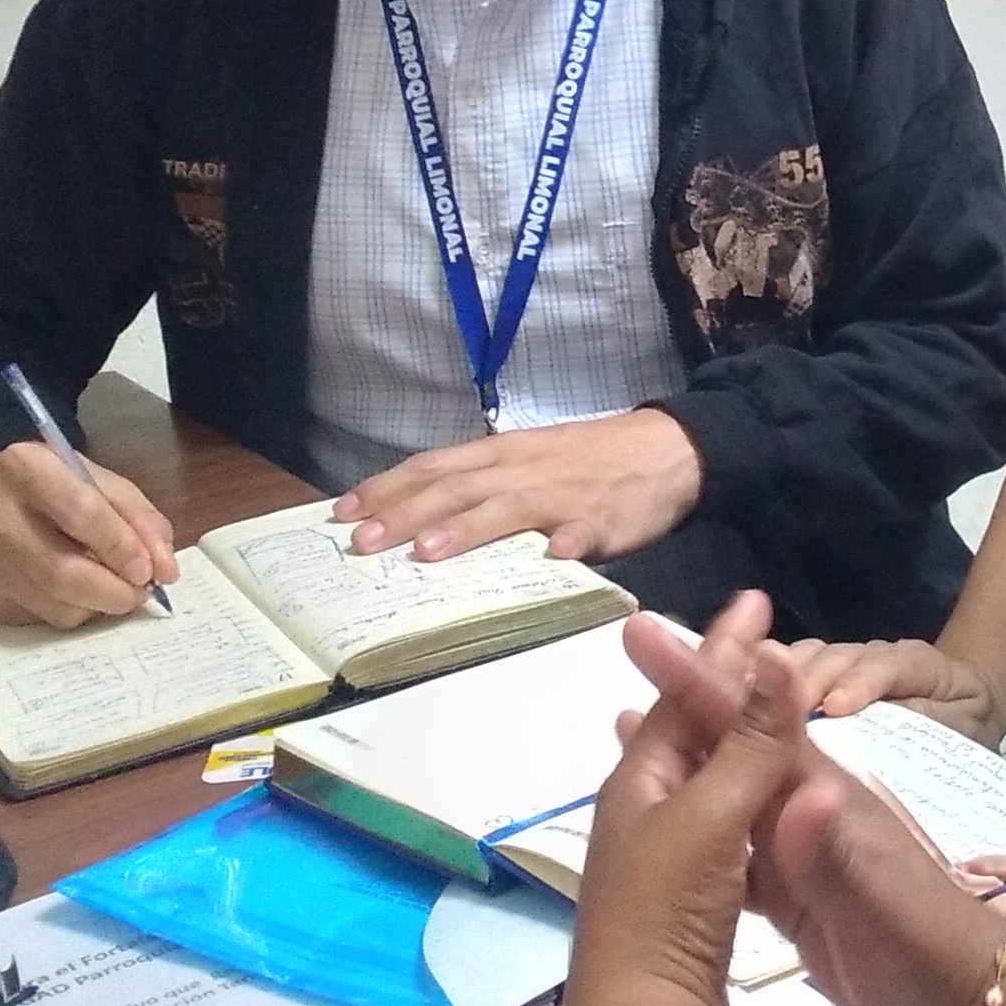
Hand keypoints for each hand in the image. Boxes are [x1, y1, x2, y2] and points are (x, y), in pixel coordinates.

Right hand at [0, 440, 178, 628]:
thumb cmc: (52, 482)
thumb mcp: (99, 480)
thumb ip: (138, 518)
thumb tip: (165, 570)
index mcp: (28, 470)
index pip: (81, 513)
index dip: (121, 547)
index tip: (150, 571)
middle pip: (62, 572)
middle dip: (114, 591)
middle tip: (141, 592)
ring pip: (54, 607)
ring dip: (96, 606)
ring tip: (109, 586)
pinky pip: (39, 621)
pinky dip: (71, 611)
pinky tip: (74, 590)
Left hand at [337, 407, 702, 562]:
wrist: (664, 447)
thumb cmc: (586, 460)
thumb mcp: (527, 460)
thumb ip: (481, 486)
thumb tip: (418, 519)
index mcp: (500, 455)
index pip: (431, 466)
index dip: (386, 488)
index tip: (341, 512)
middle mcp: (520, 469)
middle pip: (454, 489)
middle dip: (404, 515)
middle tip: (361, 544)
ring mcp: (561, 494)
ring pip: (506, 509)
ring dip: (465, 529)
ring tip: (426, 553)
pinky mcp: (603, 518)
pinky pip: (583, 531)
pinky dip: (567, 543)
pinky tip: (553, 557)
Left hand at [567, 597, 811, 1005]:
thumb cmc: (667, 910)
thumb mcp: (712, 817)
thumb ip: (749, 744)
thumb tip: (774, 657)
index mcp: (640, 781)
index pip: (690, 695)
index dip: (725, 647)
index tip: (757, 599)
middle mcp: (642, 812)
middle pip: (690, 731)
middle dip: (726, 684)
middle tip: (764, 642)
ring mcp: (659, 860)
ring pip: (703, 779)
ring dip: (732, 739)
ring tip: (759, 710)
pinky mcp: (684, 903)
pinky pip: (717, 825)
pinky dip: (738, 796)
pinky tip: (744, 808)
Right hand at [625, 612, 1005, 1005]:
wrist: (969, 1001)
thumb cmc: (925, 948)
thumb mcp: (878, 907)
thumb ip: (834, 857)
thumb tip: (799, 794)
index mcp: (819, 799)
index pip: (751, 725)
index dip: (700, 682)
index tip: (649, 636)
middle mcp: (805, 811)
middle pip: (734, 742)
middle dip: (684, 696)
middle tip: (632, 650)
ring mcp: (801, 851)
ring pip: (731, 790)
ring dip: (687, 755)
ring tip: (629, 726)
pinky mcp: (797, 894)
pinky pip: (738, 848)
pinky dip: (703, 827)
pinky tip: (676, 829)